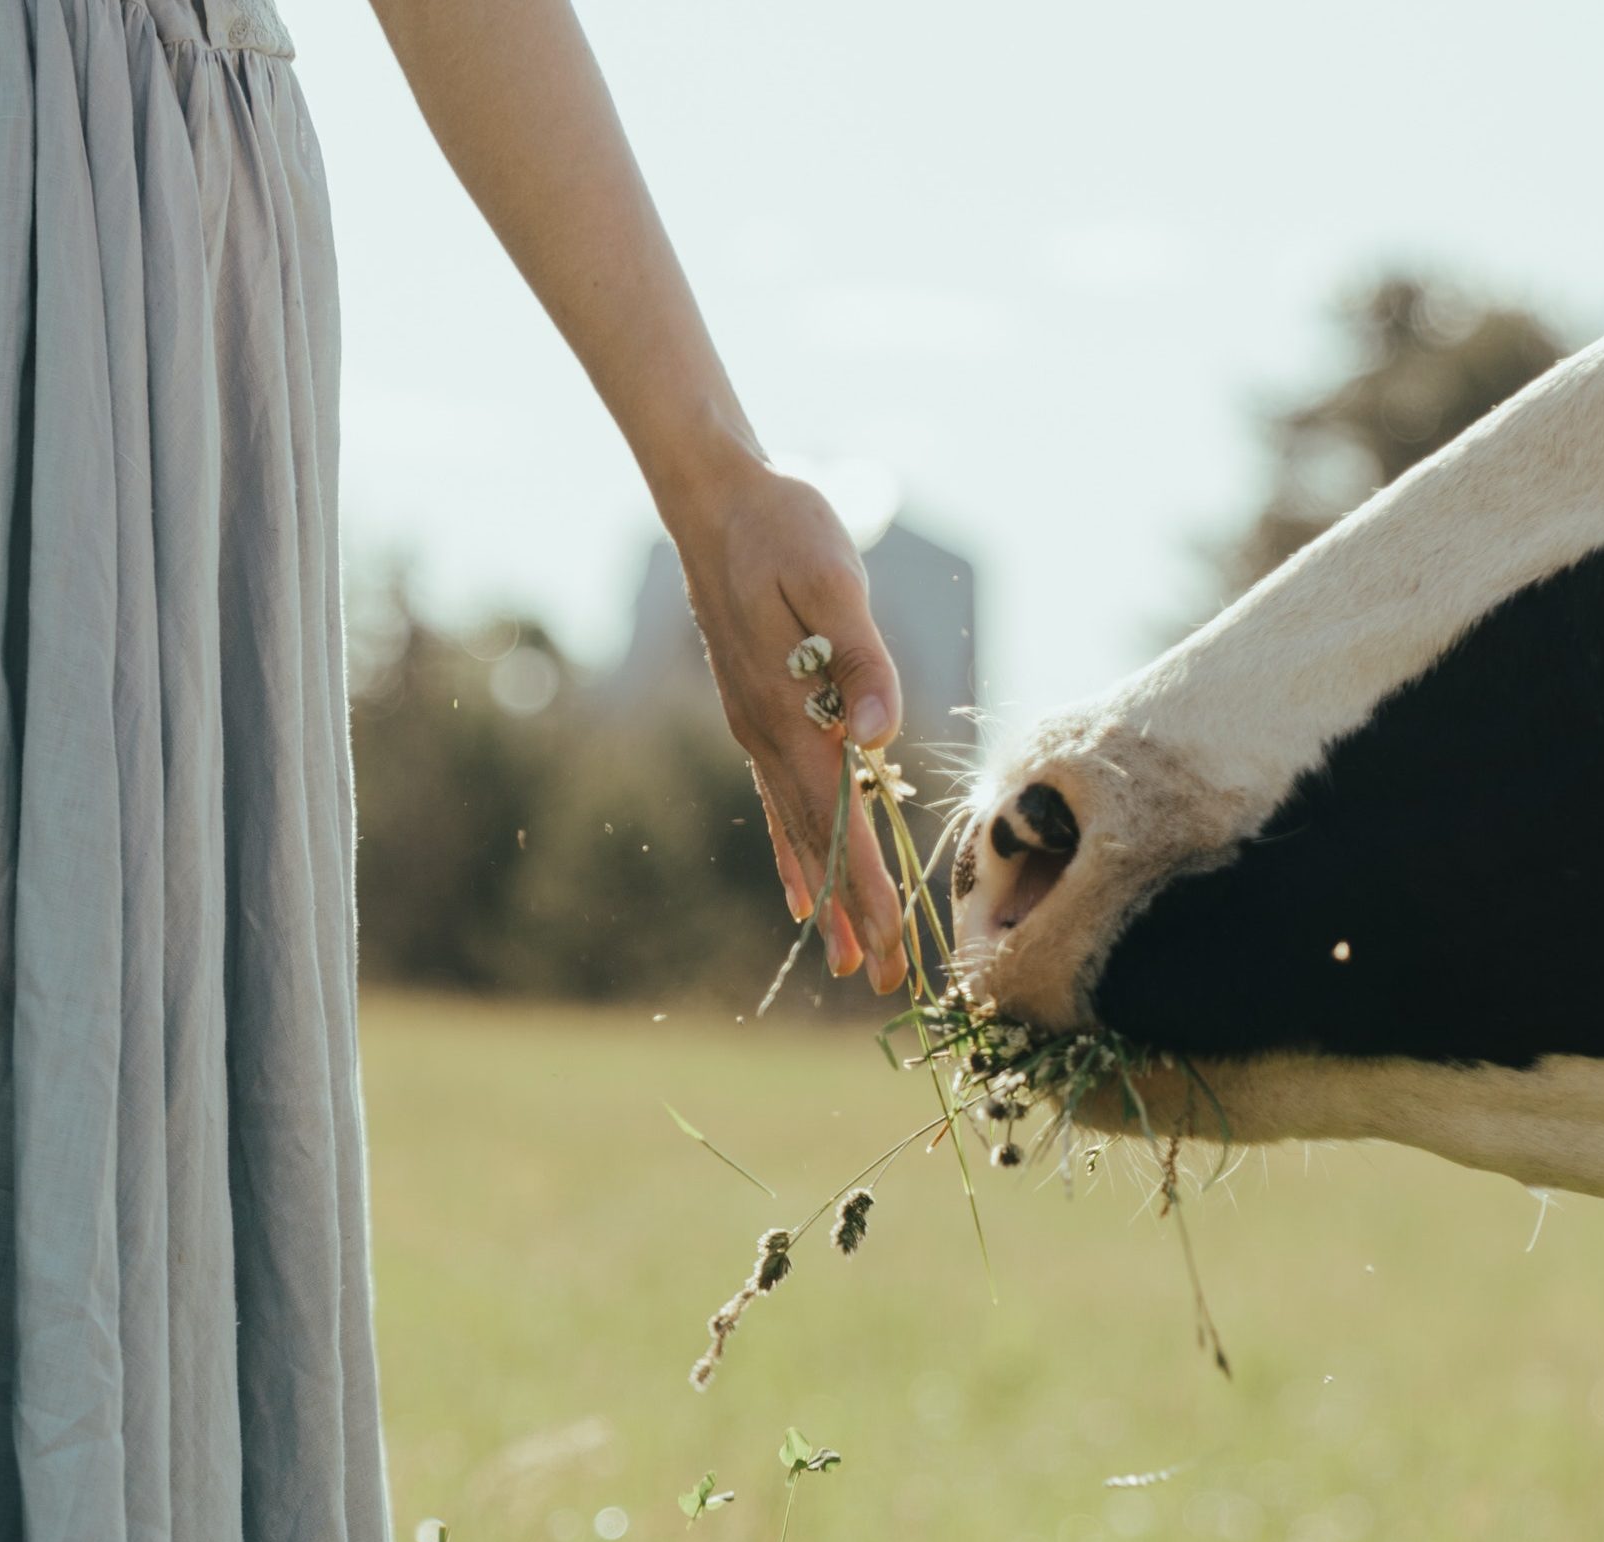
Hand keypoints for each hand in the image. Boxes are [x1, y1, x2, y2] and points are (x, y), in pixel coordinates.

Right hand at [673, 462, 908, 992]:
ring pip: (796, 831)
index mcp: (792, 711)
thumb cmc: (783, 526)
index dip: (865, 885)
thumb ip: (862, 659)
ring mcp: (754, 728)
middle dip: (851, 913)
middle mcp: (767, 734)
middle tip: (879, 981)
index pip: (838, 818)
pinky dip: (793, 853)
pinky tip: (799, 892)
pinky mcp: (754, 714)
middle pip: (818, 843)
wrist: (716, 498)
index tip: (888, 946)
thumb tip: (881, 736)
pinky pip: (777, 801)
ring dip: (824, 898)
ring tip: (844, 957)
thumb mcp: (832, 579)